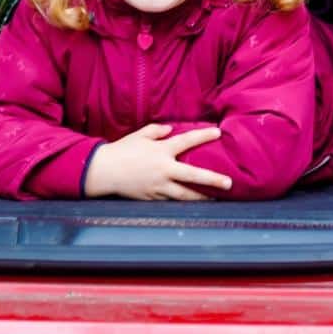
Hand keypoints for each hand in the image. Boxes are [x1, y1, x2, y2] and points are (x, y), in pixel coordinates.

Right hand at [83, 124, 232, 200]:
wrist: (104, 171)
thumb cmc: (122, 150)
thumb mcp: (139, 135)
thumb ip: (156, 130)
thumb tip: (170, 130)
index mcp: (162, 151)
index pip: (187, 141)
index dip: (203, 136)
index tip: (218, 133)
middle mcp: (164, 169)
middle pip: (193, 176)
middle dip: (213, 180)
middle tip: (229, 183)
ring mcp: (159, 186)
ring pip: (185, 194)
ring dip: (201, 197)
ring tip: (214, 200)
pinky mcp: (152, 197)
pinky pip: (170, 200)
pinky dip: (181, 202)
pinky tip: (191, 204)